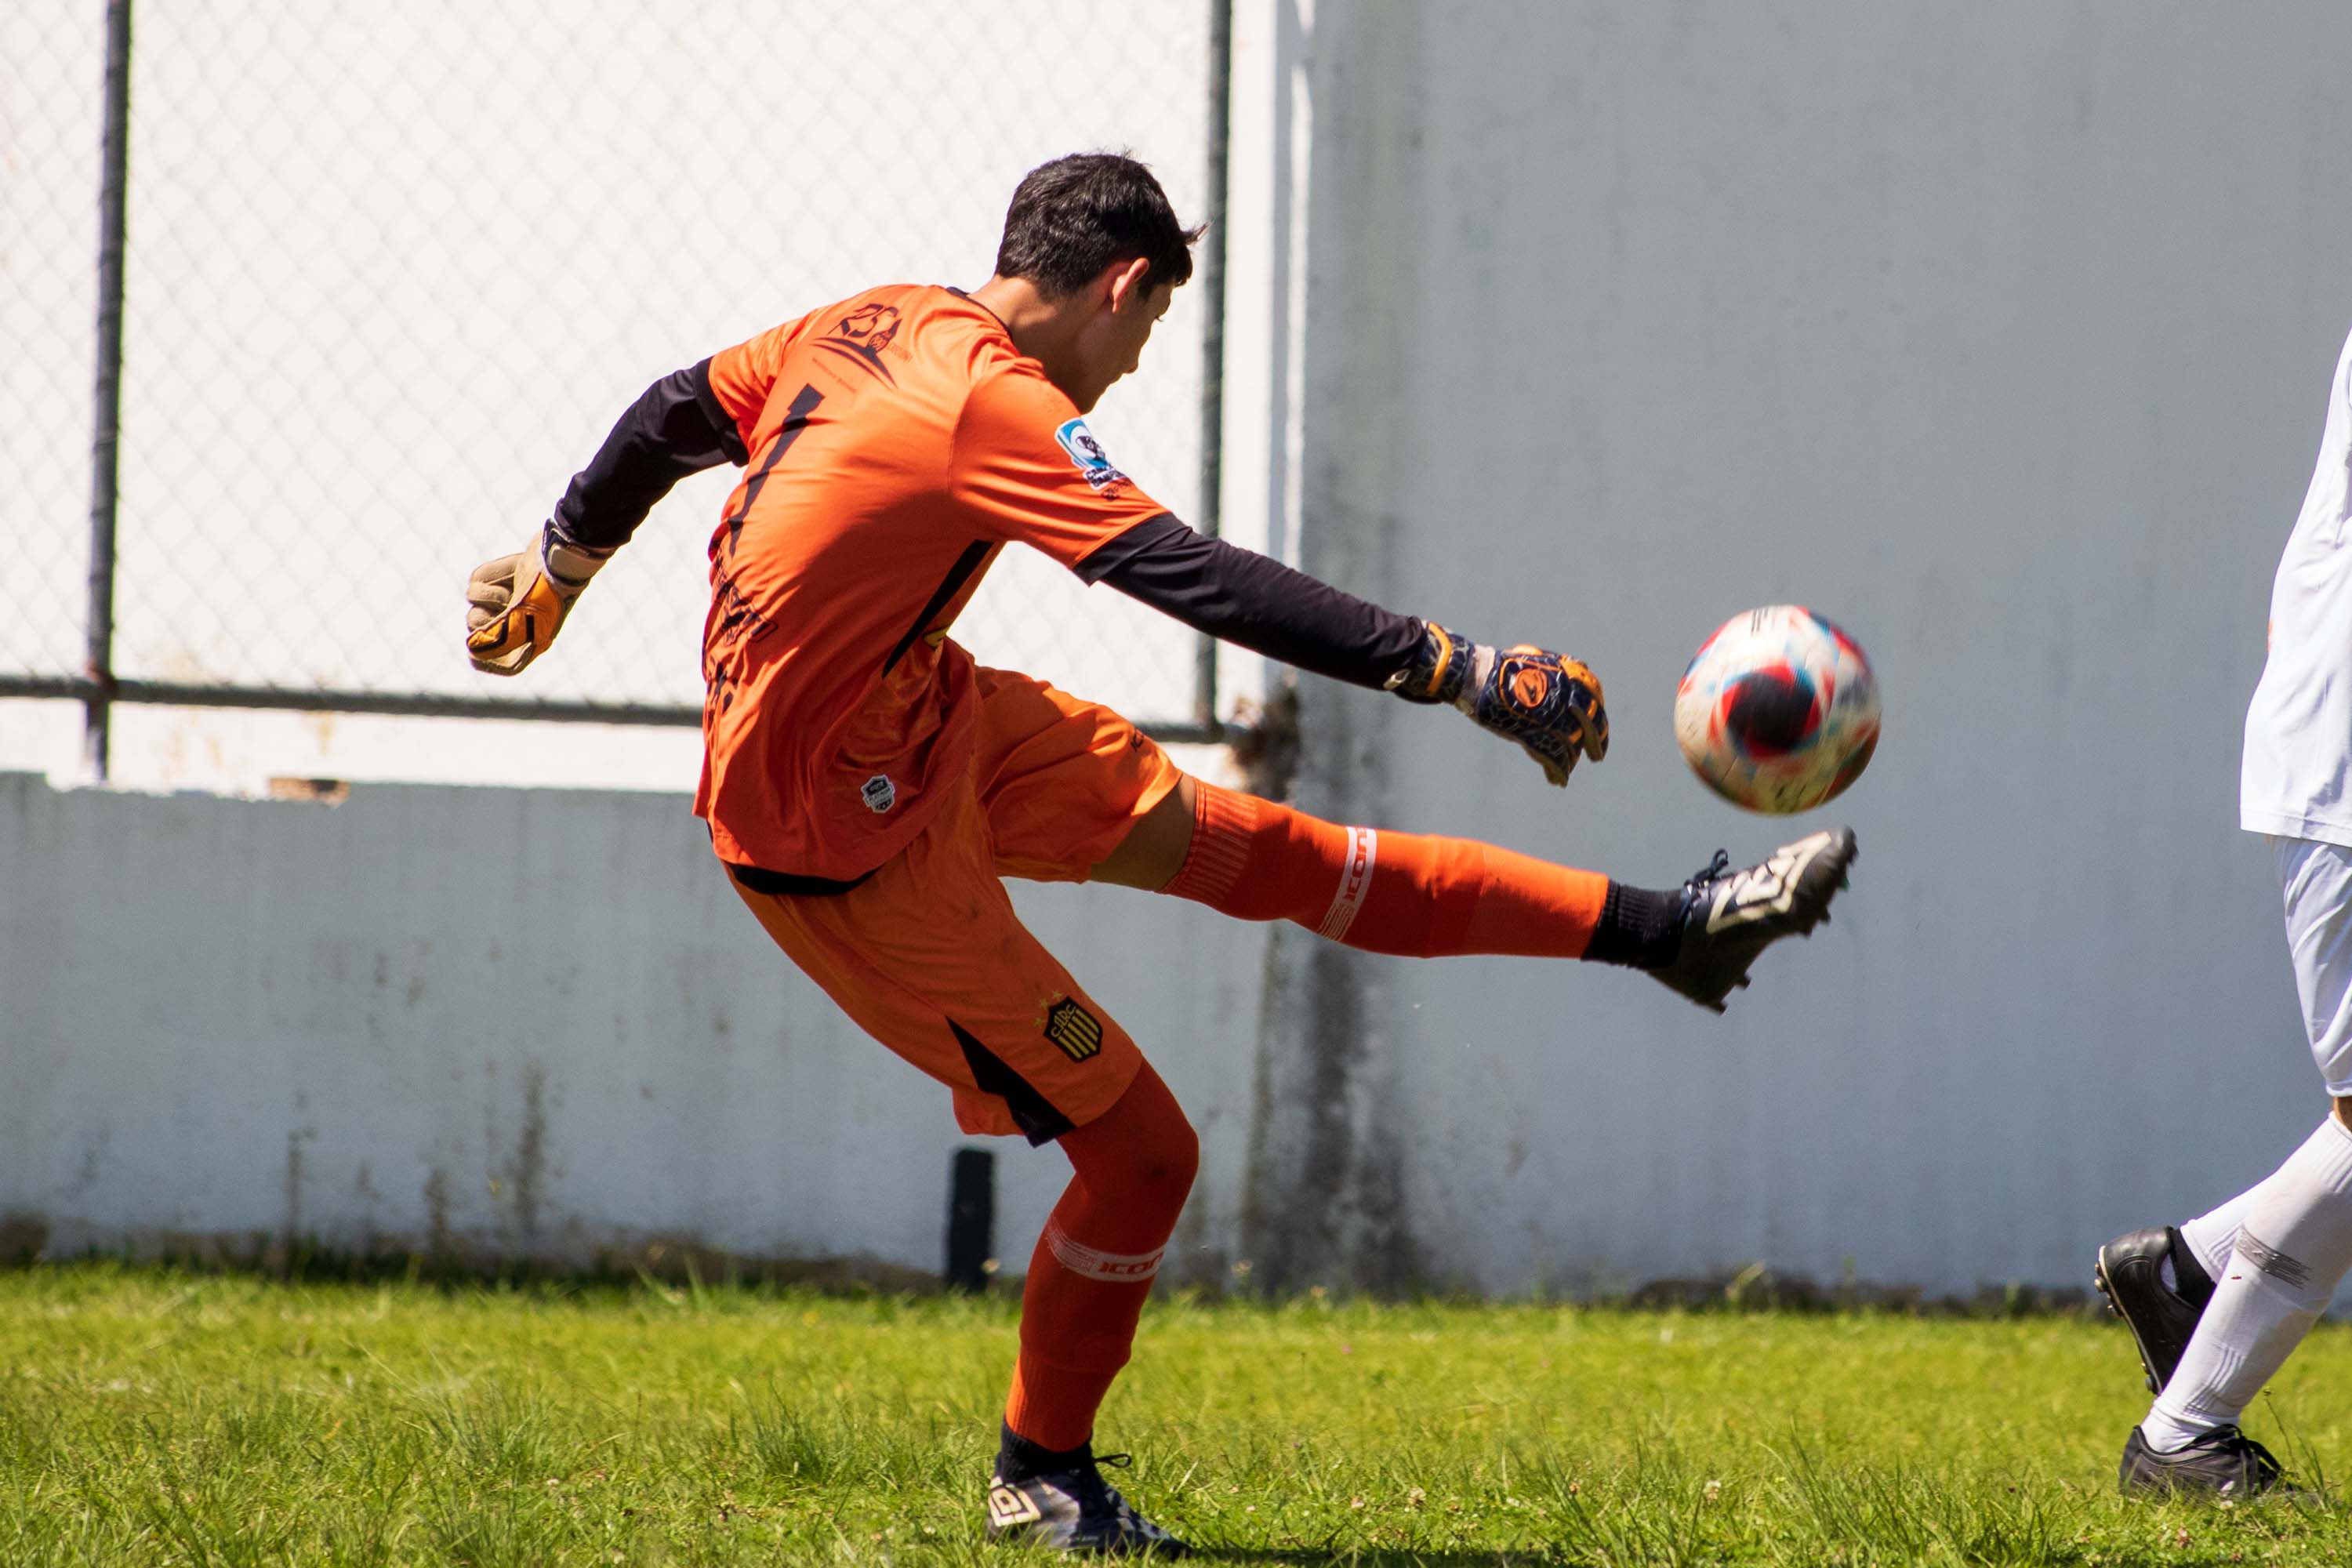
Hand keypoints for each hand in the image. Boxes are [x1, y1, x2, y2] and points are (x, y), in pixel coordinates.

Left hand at [464, 522, 609, 674]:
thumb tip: (472, 649)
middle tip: (501, 609)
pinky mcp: (503, 577)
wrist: (563, 557)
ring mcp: (510, 599)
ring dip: (488, 594)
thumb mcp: (522, 622)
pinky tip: (510, 573)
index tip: (474, 649)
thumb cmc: (548, 594)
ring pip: (474, 601)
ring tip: (513, 588)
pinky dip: (489, 575)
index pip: (502, 663)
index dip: (484, 659)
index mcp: (530, 641)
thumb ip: (495, 640)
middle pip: (477, 630)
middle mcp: (519, 623)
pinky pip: (477, 580)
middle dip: (481, 619)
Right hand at [1389, 621, 1608, 785]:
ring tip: (1568, 770)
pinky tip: (1558, 781)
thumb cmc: (1502, 668)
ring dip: (1571, 760)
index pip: (1595, 701)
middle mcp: (1565, 697)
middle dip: (1596, 743)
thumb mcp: (1539, 660)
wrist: (1478, 676)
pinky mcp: (1533, 735)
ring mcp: (1550, 717)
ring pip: (1571, 746)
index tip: (1601, 731)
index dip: (1600, 719)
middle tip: (1597, 757)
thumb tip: (1583, 666)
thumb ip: (1562, 668)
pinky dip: (1557, 772)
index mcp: (1568, 677)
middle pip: (1591, 726)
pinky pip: (1552, 758)